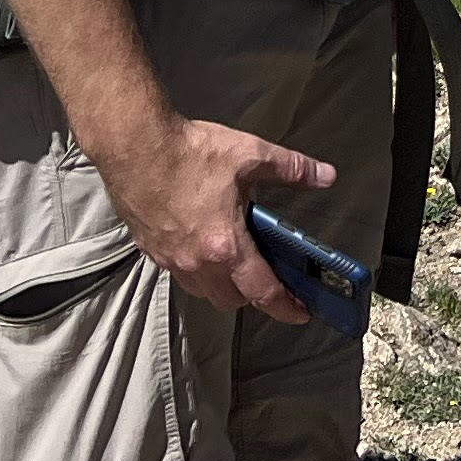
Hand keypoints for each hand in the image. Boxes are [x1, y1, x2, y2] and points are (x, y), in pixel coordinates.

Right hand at [90, 113, 338, 317]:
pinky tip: (205, 243)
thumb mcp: (250, 155)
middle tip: (270, 278)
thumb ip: (292, 169)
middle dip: (254, 295)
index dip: (285, 307)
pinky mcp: (152, 250)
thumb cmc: (189, 152)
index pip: (261, 291)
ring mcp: (171, 259)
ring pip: (203, 291)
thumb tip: (325, 175)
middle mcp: (196, 262)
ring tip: (239, 260)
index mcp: (225, 245)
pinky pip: (181, 274)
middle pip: (231, 299)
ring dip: (224, 285)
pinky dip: (199, 270)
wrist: (136, 146)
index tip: (300, 314)